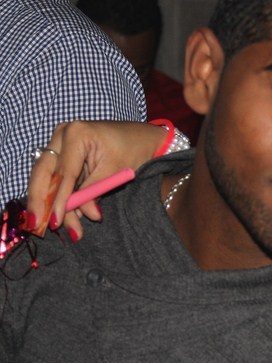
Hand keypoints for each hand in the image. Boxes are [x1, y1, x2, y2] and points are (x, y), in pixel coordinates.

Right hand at [26, 121, 166, 239]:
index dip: (58, 199)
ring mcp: (59, 144)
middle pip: (43, 173)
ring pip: (46, 179)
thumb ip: (95, 191)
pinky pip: (55, 179)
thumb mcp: (116, 170)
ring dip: (50, 205)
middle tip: (38, 226)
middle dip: (39, 202)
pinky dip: (58, 199)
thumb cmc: (133, 148)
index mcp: (76, 134)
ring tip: (60, 228)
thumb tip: (85, 214)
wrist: (142, 137)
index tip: (55, 221)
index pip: (63, 172)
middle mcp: (62, 136)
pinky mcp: (62, 155)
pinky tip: (63, 217)